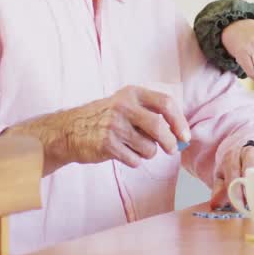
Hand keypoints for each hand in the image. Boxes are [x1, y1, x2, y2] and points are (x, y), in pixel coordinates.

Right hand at [3, 85, 189, 175]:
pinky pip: (135, 160)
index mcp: (132, 93)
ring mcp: (114, 126)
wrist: (69, 130)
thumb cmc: (104, 118)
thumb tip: (180, 134)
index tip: (185, 135)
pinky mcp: (107, 145)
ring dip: (148, 153)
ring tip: (135, 147)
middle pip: (159, 127)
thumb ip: (150, 113)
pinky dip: (134, 161)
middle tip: (171, 149)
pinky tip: (123, 153)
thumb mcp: (125, 104)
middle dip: (170, 142)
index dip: (180, 121)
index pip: (166, 103)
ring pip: (148, 148)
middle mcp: (123, 106)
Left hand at [209, 142, 253, 208]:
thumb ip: (219, 189)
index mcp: (235, 154)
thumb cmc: (236, 163)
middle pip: (252, 168)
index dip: (235, 190)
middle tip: (251, 206)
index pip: (233, 171)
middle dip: (251, 188)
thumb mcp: (223, 173)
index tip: (238, 206)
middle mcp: (253, 151)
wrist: (251, 147)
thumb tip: (215, 205)